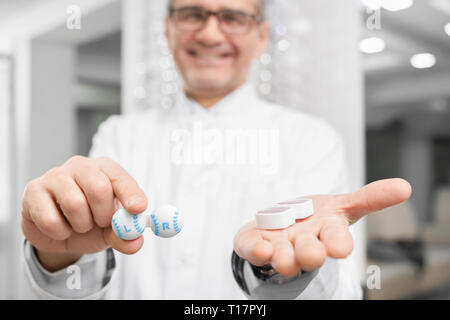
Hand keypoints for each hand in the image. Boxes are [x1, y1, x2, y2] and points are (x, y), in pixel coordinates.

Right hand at [21, 156, 147, 270]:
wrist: (60, 233)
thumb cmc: (92, 222)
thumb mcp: (111, 231)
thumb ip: (124, 236)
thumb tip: (135, 242)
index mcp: (105, 169)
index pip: (120, 177)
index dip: (130, 193)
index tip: (138, 209)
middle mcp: (81, 166)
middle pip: (98, 187)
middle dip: (104, 214)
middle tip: (102, 223)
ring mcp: (55, 175)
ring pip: (75, 204)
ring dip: (81, 225)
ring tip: (79, 224)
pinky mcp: (33, 190)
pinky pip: (50, 219)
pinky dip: (60, 232)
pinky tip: (60, 227)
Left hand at [233, 178, 411, 276]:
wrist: (280, 228)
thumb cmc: (313, 219)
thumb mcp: (341, 206)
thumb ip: (370, 198)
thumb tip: (405, 187)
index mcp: (326, 233)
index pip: (336, 239)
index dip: (338, 243)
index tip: (339, 248)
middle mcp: (303, 243)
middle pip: (309, 251)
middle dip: (310, 254)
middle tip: (311, 256)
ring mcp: (278, 245)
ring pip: (282, 255)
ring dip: (283, 257)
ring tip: (282, 258)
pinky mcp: (256, 244)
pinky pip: (252, 247)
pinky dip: (255, 250)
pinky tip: (259, 249)